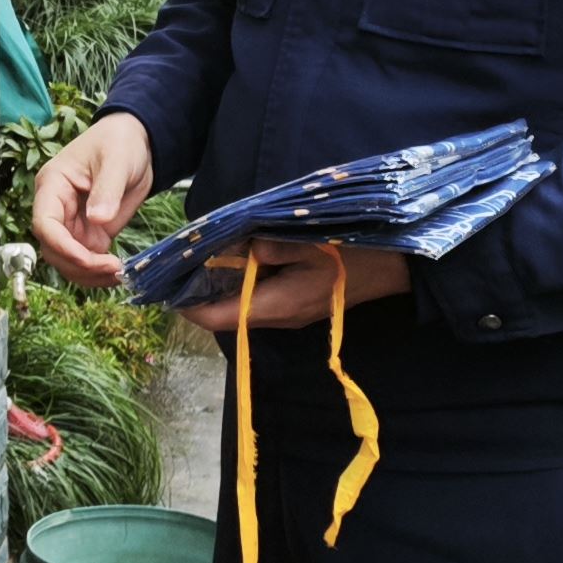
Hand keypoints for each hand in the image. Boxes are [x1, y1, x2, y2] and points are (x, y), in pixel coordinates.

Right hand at [32, 112, 155, 285]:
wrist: (136, 142)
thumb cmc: (119, 141)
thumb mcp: (116, 160)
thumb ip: (107, 189)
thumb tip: (98, 219)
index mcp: (53, 185)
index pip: (44, 223)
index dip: (62, 246)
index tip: (88, 258)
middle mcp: (57, 208)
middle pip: (53, 249)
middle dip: (79, 265)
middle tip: (112, 268)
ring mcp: (73, 223)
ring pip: (67, 261)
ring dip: (88, 274)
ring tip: (117, 274)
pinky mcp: (90, 233)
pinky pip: (86, 260)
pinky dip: (98, 272)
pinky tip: (117, 273)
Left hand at [174, 241, 413, 337]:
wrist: (398, 269)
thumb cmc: (356, 256)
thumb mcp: (310, 245)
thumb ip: (270, 248)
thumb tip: (240, 250)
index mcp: (277, 306)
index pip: (218, 317)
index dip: (187, 305)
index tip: (164, 286)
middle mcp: (279, 317)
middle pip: (227, 314)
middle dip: (200, 294)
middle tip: (176, 266)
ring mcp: (291, 313)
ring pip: (243, 306)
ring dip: (221, 288)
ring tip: (197, 261)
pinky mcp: (301, 304)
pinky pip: (261, 298)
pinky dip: (242, 284)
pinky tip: (235, 261)